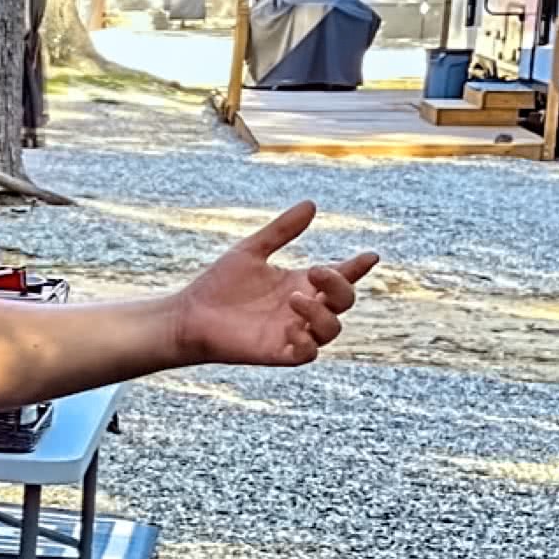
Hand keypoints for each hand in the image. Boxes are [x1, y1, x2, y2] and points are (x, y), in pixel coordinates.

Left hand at [171, 200, 377, 367]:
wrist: (188, 315)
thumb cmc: (218, 285)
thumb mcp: (251, 251)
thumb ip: (281, 231)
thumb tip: (311, 204)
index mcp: (301, 284)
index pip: (340, 276)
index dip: (357, 267)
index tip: (370, 256)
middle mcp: (303, 309)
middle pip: (344, 301)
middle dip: (340, 286)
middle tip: (316, 270)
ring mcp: (293, 332)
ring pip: (332, 330)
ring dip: (321, 313)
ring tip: (293, 297)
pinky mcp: (278, 353)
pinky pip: (307, 354)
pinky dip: (306, 342)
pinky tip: (291, 328)